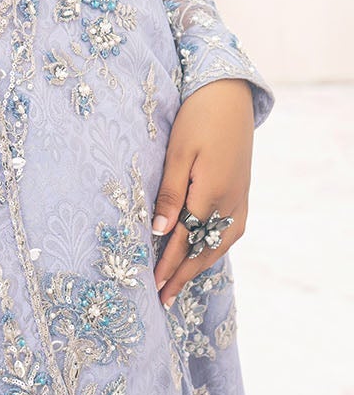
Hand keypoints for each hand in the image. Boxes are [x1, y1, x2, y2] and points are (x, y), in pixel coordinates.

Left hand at [150, 77, 252, 307]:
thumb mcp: (178, 152)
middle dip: (182, 274)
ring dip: (199, 265)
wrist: (230, 96)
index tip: (152, 286)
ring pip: (220, 244)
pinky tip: (204, 254)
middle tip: (162, 298)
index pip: (185, 239)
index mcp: (211, 193)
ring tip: (179, 284)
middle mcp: (230, 203)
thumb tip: (161, 231)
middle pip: (204, 249)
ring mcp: (239, 199)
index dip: (168, 264)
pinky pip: (230, 232)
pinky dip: (215, 249)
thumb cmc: (197, 118)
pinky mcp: (242, 193)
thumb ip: (170, 193)